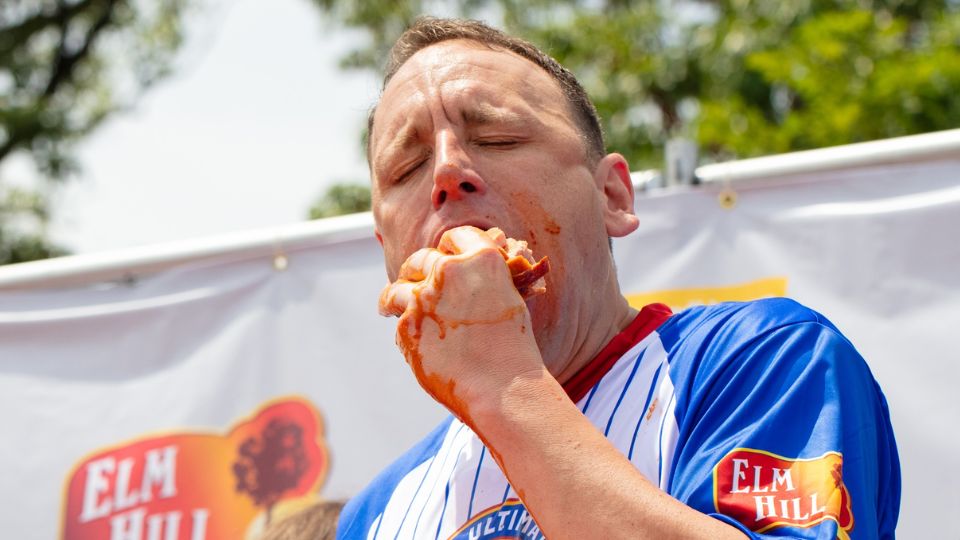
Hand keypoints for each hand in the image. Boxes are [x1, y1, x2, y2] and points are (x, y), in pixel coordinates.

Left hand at [378, 226, 544, 422]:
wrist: (504, 390)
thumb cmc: (513, 350)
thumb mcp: (508, 301)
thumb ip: (485, 280)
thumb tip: (470, 264)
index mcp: (483, 258)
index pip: (455, 237)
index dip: (448, 248)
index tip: (442, 257)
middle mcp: (450, 271)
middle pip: (421, 259)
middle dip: (415, 270)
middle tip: (411, 279)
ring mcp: (425, 298)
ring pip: (397, 289)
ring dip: (393, 297)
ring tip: (388, 306)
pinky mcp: (407, 326)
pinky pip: (400, 323)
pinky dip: (406, 332)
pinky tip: (417, 345)